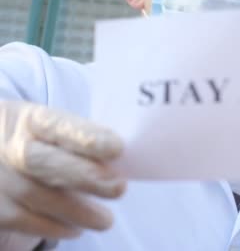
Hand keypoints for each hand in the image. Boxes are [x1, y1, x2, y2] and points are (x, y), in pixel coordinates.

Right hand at [0, 101, 125, 239]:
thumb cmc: (36, 145)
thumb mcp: (50, 132)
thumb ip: (79, 142)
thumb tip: (120, 162)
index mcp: (28, 119)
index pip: (56, 124)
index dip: (86, 136)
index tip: (117, 148)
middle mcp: (6, 145)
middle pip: (41, 161)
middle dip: (84, 176)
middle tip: (118, 188)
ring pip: (34, 195)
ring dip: (76, 211)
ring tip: (105, 220)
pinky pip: (23, 219)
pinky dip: (54, 226)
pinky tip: (75, 228)